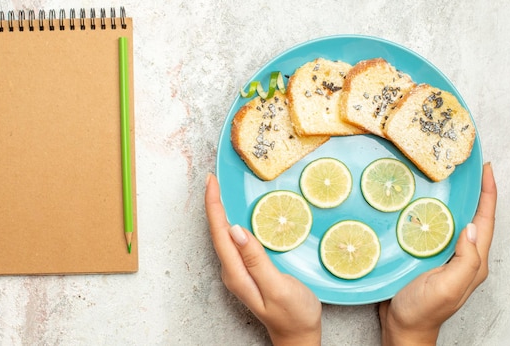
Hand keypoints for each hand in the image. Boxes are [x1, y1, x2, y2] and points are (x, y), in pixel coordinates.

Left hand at [205, 174, 321, 345]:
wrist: (299, 335)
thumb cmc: (293, 314)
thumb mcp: (278, 287)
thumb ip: (257, 260)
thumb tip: (236, 230)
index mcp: (237, 273)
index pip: (220, 233)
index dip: (214, 206)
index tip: (211, 182)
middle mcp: (233, 271)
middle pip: (218, 231)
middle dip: (213, 204)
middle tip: (213, 179)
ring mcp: (239, 271)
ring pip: (225, 235)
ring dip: (220, 211)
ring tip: (219, 190)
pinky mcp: (248, 269)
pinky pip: (235, 241)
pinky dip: (231, 222)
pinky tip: (235, 213)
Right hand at [379, 162, 496, 345]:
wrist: (401, 327)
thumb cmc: (423, 310)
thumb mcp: (448, 287)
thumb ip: (466, 260)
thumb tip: (473, 227)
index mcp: (473, 262)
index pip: (485, 221)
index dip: (488, 194)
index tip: (486, 170)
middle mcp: (461, 256)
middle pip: (473, 217)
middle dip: (474, 191)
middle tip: (467, 168)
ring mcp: (444, 255)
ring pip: (453, 221)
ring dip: (453, 199)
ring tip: (446, 179)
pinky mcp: (425, 255)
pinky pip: (433, 229)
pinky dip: (431, 212)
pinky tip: (420, 203)